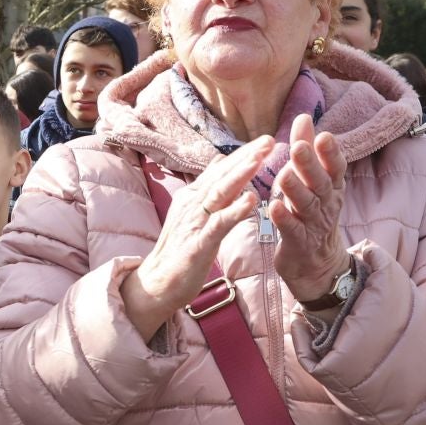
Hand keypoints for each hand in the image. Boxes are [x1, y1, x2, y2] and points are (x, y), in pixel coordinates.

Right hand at [122, 136, 272, 340]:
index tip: (265, 141)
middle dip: (246, 157)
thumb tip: (220, 163)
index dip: (242, 155)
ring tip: (260, 159)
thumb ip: (209, 191)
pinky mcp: (198, 243)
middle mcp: (191, 203)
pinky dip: (235, 211)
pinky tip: (252, 201)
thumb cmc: (179, 251)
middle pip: (222, 175)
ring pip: (220, 193)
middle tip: (268, 140)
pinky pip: (219, 224)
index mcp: (192, 197)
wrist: (157, 283)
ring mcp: (194, 222)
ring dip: (241, 174)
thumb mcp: (194, 215)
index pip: (220, 170)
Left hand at [268, 113, 349, 301]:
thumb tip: (303, 116)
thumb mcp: (313, 181)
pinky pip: (292, 230)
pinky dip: (284, 218)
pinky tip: (274, 207)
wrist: (316, 264)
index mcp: (331, 187)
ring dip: (295, 189)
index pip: (335, 167)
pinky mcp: (299, 243)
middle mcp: (326, 204)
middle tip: (298, 147)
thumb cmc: (311, 213)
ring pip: (306, 205)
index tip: (324, 136)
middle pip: (320, 183)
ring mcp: (314, 224)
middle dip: (310, 165)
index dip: (331, 153)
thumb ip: (307, 149)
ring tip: (283, 175)